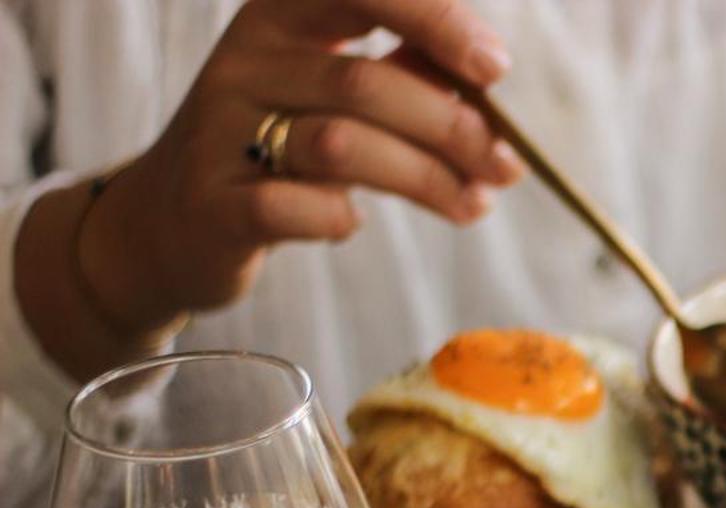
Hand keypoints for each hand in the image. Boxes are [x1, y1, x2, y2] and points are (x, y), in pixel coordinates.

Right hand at [79, 0, 524, 334]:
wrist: (174, 222)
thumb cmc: (283, 147)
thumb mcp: (338, 95)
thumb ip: (405, 74)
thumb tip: (488, 74)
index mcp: (280, 17)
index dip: (434, 21)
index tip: (494, 69)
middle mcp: (245, 62)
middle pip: (364, 82)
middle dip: (452, 129)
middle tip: (506, 167)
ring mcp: (221, 131)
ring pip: (340, 147)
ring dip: (425, 180)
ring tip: (473, 204)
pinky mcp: (214, 204)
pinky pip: (294, 207)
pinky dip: (338, 218)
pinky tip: (352, 222)